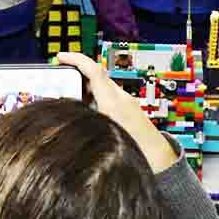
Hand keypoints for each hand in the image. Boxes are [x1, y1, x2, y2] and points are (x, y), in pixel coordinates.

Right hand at [53, 51, 178, 171]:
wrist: (160, 160)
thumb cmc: (138, 152)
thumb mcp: (103, 137)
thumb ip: (85, 122)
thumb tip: (66, 115)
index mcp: (113, 102)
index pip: (93, 70)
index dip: (75, 60)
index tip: (60, 57)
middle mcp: (121, 99)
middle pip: (95, 77)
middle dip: (76, 76)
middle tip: (58, 82)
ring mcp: (127, 104)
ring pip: (101, 89)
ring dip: (84, 90)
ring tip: (68, 102)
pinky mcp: (129, 112)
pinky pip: (107, 99)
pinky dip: (94, 101)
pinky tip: (87, 115)